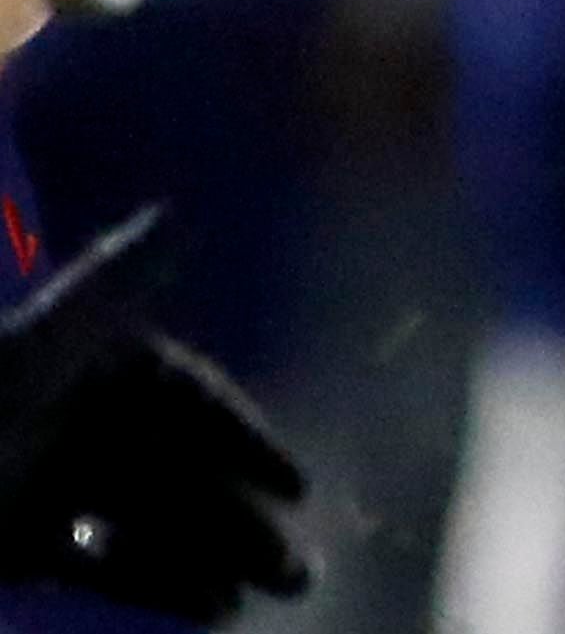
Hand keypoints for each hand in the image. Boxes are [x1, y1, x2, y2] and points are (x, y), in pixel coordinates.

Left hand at [0, 211, 308, 622]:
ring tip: (269, 594)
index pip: (189, 397)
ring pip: (150, 522)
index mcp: (89, 358)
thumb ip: (110, 285)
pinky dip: (155, 583)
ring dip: (211, 556)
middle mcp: (79, 418)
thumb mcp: (33, 346)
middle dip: (239, 517)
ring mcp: (50, 484)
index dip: (244, 440)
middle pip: (177, 469)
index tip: (296, 486)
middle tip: (298, 569)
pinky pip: (100, 565)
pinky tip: (208, 606)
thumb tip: (182, 209)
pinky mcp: (19, 545)